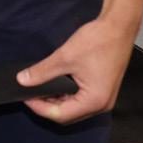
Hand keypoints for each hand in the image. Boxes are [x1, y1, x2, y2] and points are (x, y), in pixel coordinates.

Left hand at [16, 14, 136, 123]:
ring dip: (56, 101)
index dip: (39, 107)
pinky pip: (81, 100)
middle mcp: (101, 105)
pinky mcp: (103, 90)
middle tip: (30, 93)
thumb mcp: (65, 57)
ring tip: (40, 87)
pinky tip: (55, 84)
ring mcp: (104, 98)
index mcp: (94, 101)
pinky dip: (67, 95)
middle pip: (67, 115)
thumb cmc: (100, 41)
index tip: (25, 97)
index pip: (60, 115)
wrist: (118, 27)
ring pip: (74, 108)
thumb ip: (42, 71)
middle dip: (47, 106)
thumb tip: (23, 80)